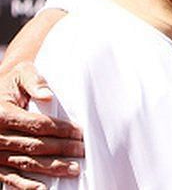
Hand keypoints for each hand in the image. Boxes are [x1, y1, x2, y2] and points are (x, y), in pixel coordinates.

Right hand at [0, 62, 82, 189]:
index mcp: (3, 114)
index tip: (79, 132)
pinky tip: (43, 188)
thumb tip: (48, 95)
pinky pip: (9, 177)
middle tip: (82, 151)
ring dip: (51, 168)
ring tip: (73, 169)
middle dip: (62, 149)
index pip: (38, 125)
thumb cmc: (9, 85)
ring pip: (26, 163)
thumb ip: (34, 81)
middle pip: (35, 145)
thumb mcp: (19, 75)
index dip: (61, 130)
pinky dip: (26, 185)